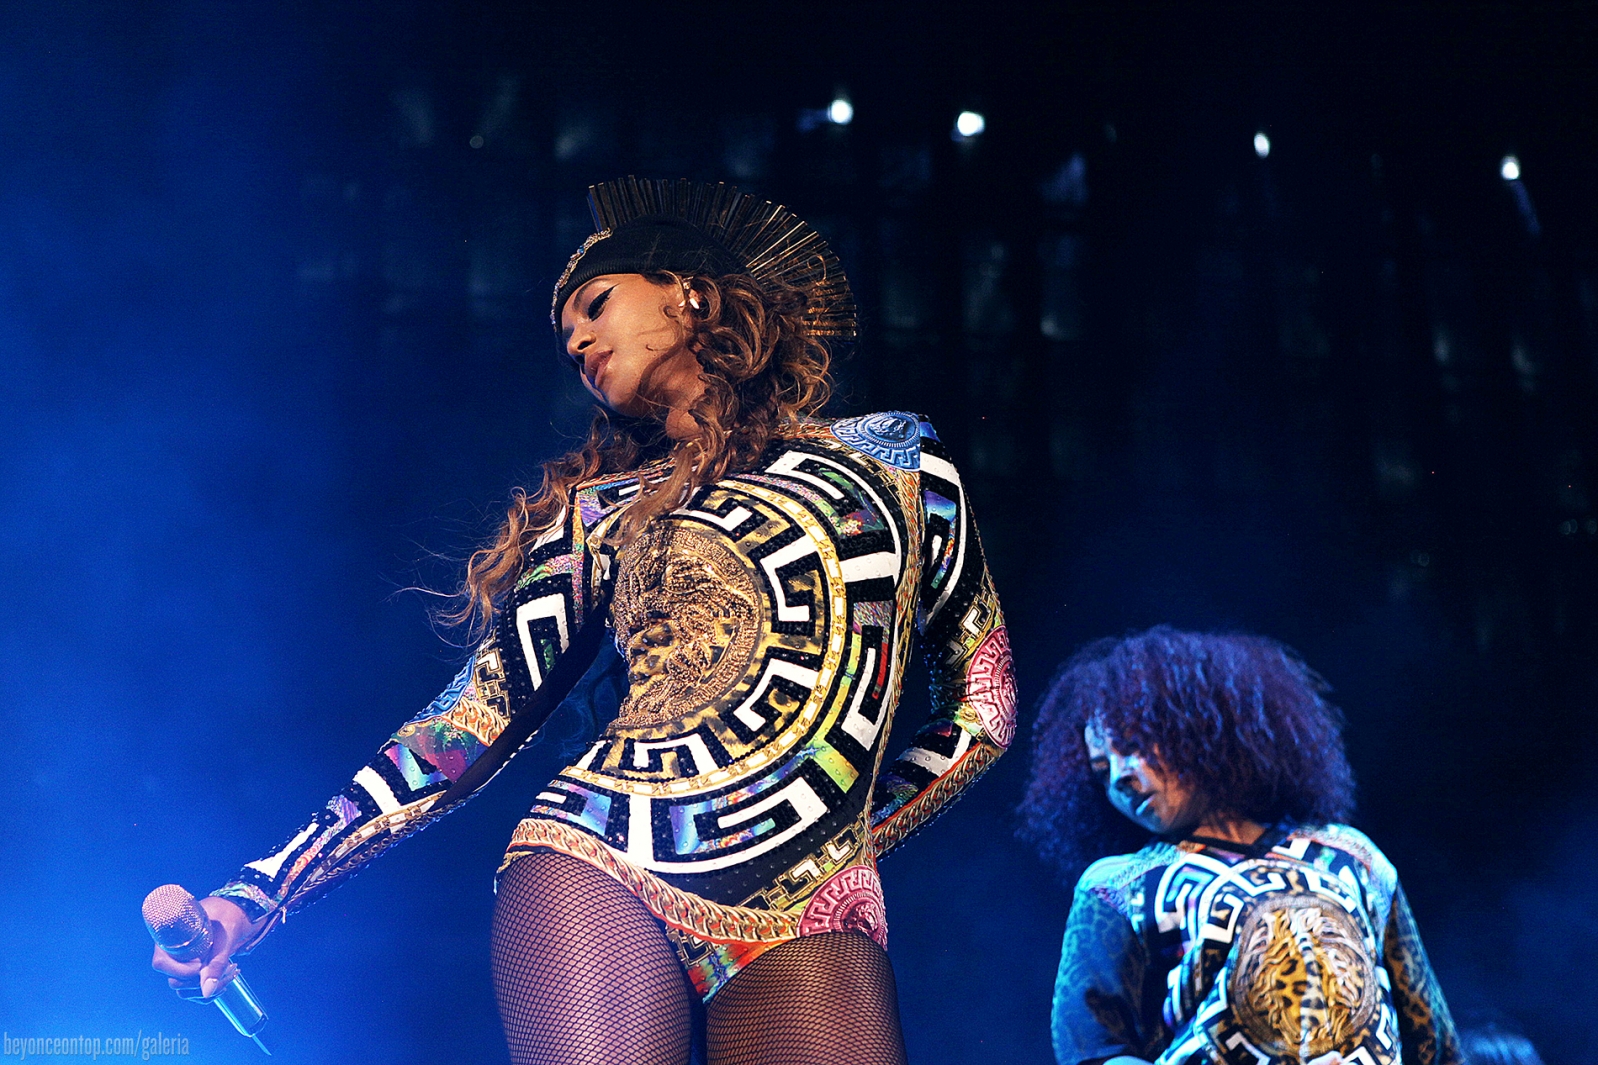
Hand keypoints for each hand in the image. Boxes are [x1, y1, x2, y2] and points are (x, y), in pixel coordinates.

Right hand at [149, 895, 263, 997]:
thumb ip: (216, 964)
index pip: (161, 964)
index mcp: (170, 939)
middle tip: (227, 967)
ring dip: (210, 988)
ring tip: (231, 971)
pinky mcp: (191, 976)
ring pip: (186, 991)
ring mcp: (180, 968)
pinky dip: (213, 991)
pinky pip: (195, 993)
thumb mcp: (223, 939)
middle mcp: (171, 956)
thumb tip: (207, 991)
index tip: (202, 965)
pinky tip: (227, 978)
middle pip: (175, 982)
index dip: (181, 970)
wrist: (231, 916)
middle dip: (202, 981)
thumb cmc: (224, 920)